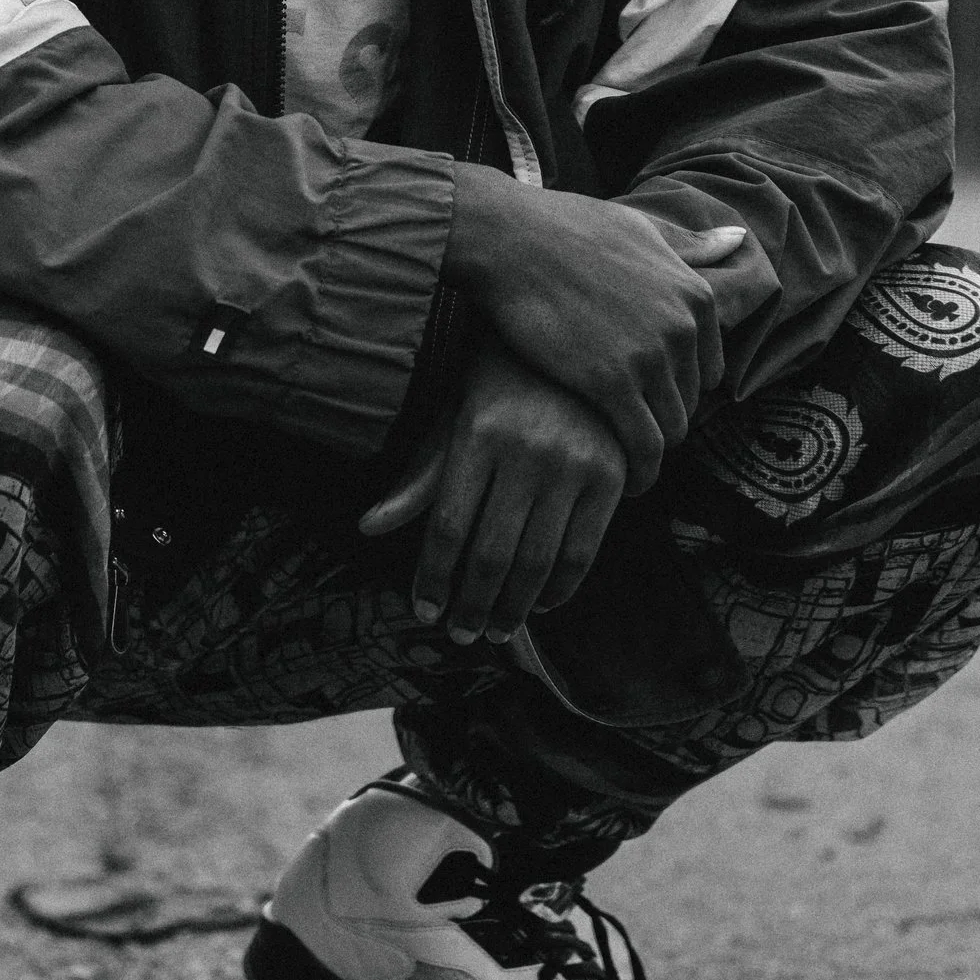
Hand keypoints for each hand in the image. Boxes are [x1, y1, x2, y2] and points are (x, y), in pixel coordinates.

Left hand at [359, 337, 628, 645]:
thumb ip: (419, 479)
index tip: (424, 611)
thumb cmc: (498, 388)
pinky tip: (541, 604)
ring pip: (536, 562)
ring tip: (495, 631)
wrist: (577, 345)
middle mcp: (527, 449)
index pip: (447, 527)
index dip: (433, 578)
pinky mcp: (612, 474)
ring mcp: (573, 463)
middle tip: (461, 634)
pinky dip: (560, 588)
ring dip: (513, 609)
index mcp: (477, 433)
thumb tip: (367, 528)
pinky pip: (583, 550)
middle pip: (490, 554)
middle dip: (471, 606)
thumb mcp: (454, 420)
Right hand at [441, 174, 743, 486]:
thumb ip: (690, 245)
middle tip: (629, 431)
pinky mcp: (609, 383)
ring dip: (650, 449)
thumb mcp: (640, 227)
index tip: (649, 400)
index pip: (709, 371)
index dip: (678, 390)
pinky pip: (643, 446)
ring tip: (624, 457)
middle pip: (690, 403)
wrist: (509, 238)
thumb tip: (739, 239)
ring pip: (670, 429)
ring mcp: (649, 358)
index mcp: (695, 296)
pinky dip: (639, 471)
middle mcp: (682, 328)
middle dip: (662, 419)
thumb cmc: (566, 227)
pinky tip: (626, 481)